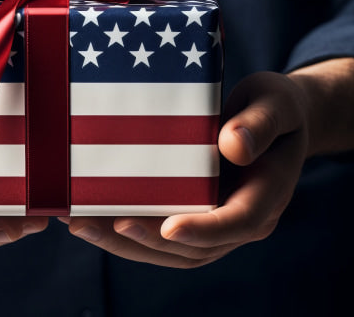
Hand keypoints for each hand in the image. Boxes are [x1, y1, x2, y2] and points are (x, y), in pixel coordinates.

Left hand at [61, 58, 353, 267]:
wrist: (273, 121)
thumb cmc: (274, 107)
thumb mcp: (276, 102)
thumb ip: (259, 122)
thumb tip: (233, 145)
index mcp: (266, 198)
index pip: (237, 223)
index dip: (203, 229)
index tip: (168, 227)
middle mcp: (239, 222)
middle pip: (192, 248)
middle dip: (141, 240)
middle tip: (93, 224)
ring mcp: (214, 226)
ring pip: (168, 250)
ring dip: (122, 243)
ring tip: (77, 225)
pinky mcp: (191, 217)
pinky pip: (157, 236)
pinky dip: (122, 232)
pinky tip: (85, 216)